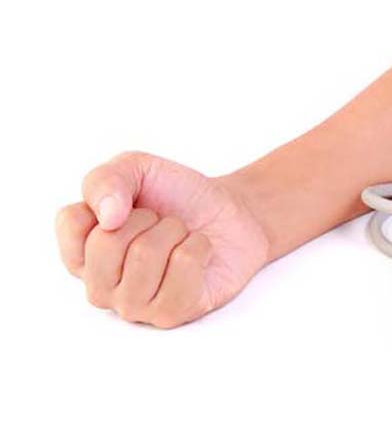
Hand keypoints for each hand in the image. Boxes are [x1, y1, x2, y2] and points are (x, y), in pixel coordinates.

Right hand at [55, 152, 268, 327]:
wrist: (230, 212)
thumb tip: (108, 219)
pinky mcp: (171, 313)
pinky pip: (183, 267)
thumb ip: (104, 180)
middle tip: (163, 222)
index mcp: (82, 253)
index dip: (111, 200)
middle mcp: (101, 286)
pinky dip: (199, 246)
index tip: (132, 205)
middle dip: (147, 218)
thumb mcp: (135, 169)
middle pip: (107, 244)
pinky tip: (199, 254)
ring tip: (181, 237)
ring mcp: (134, 306)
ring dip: (175, 232)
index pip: (71, 224)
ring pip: (145, 255)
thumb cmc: (176, 196)